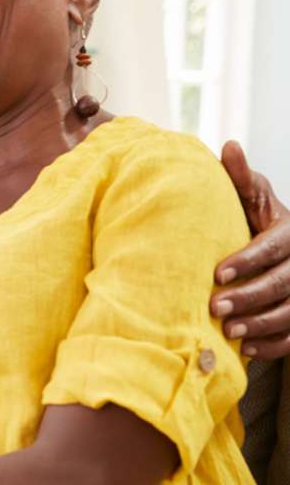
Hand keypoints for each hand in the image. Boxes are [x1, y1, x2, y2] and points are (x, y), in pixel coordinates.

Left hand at [211, 140, 289, 357]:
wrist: (285, 246)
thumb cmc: (259, 219)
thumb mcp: (254, 197)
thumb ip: (241, 178)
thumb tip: (230, 146)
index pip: (273, 248)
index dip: (247, 261)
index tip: (217, 273)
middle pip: (283, 283)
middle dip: (249, 297)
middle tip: (215, 308)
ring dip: (262, 325)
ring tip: (229, 332)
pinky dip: (274, 346)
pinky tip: (248, 350)